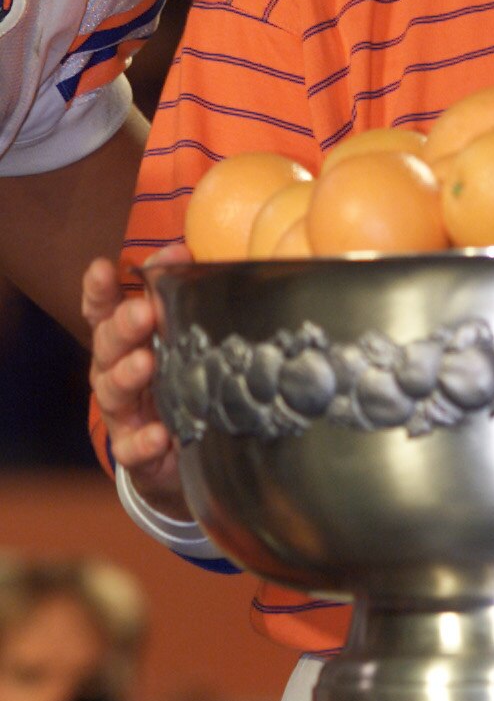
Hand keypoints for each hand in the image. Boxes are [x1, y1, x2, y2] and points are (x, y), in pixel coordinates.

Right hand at [83, 249, 190, 518]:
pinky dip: (144, 441)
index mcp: (124, 339)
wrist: (177, 451)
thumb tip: (187, 250)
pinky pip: (133, 447)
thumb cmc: (175, 376)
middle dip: (123, 327)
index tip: (104, 268)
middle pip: (108, 345)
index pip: (103, 310)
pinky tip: (161, 434)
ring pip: (114, 392)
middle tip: (142, 313)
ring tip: (145, 364)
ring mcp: (123, 412)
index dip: (99, 290)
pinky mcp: (135, 451)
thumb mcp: (175, 335)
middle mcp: (115, 371)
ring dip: (128, 376)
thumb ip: (176, 293)